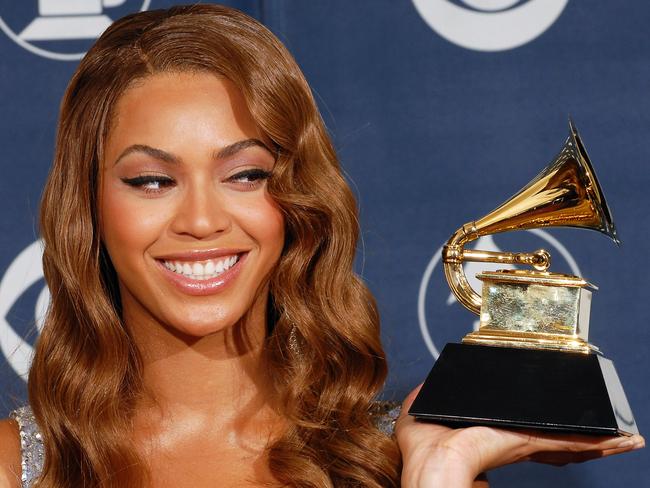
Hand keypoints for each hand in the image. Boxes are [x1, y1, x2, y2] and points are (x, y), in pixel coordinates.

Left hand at [395, 384, 644, 487]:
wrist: (432, 463)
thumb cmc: (425, 447)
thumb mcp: (427, 407)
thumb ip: (432, 391)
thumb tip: (436, 380)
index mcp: (493, 432)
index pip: (530, 432)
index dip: (550, 428)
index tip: (566, 421)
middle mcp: (514, 440)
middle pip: (558, 439)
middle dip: (586, 437)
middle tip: (613, 433)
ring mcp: (525, 443)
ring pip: (569, 442)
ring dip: (599, 440)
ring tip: (626, 437)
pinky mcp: (530, 442)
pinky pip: (569, 443)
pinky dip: (596, 443)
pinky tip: (620, 441)